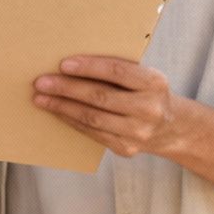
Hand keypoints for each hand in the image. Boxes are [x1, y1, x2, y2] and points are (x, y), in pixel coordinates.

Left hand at [33, 56, 176, 157]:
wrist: (173, 128)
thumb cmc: (148, 93)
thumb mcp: (144, 76)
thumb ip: (118, 70)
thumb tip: (71, 63)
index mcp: (154, 83)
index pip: (117, 71)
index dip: (89, 67)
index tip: (63, 64)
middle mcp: (149, 109)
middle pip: (101, 97)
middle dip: (67, 88)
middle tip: (41, 82)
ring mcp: (138, 132)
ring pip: (93, 118)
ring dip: (63, 107)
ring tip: (41, 98)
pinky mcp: (127, 149)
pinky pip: (93, 133)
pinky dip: (72, 121)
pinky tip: (57, 112)